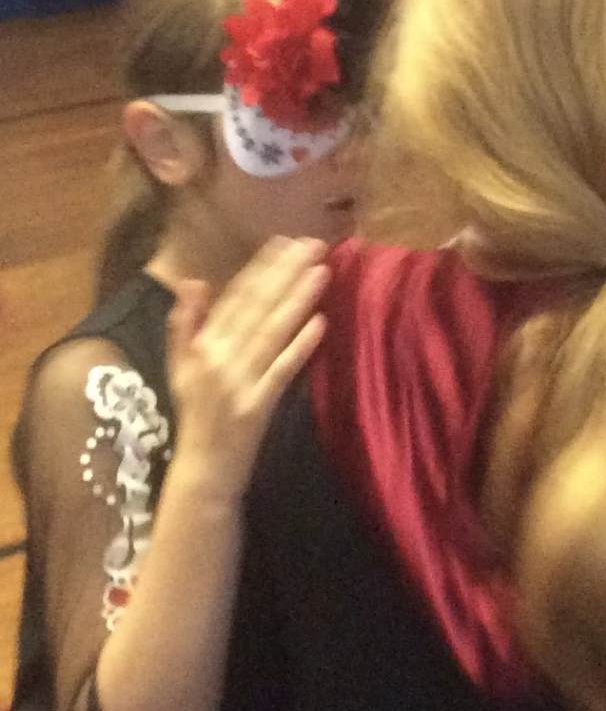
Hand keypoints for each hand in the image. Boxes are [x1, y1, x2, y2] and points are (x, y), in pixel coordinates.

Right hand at [166, 237, 329, 499]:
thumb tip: (193, 281)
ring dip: (296, 300)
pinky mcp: (259, 405)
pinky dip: (300, 346)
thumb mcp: (178, 366)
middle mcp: (219, 358)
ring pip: (271, 332)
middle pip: (256, 308)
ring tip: (320, 271)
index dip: (259, 267)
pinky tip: (320, 322)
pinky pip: (282, 370)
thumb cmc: (194, 414)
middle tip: (313, 244)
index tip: (282, 241)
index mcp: (201, 346)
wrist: (202, 469)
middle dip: (285, 273)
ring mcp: (240, 382)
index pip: (234, 298)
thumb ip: (185, 323)